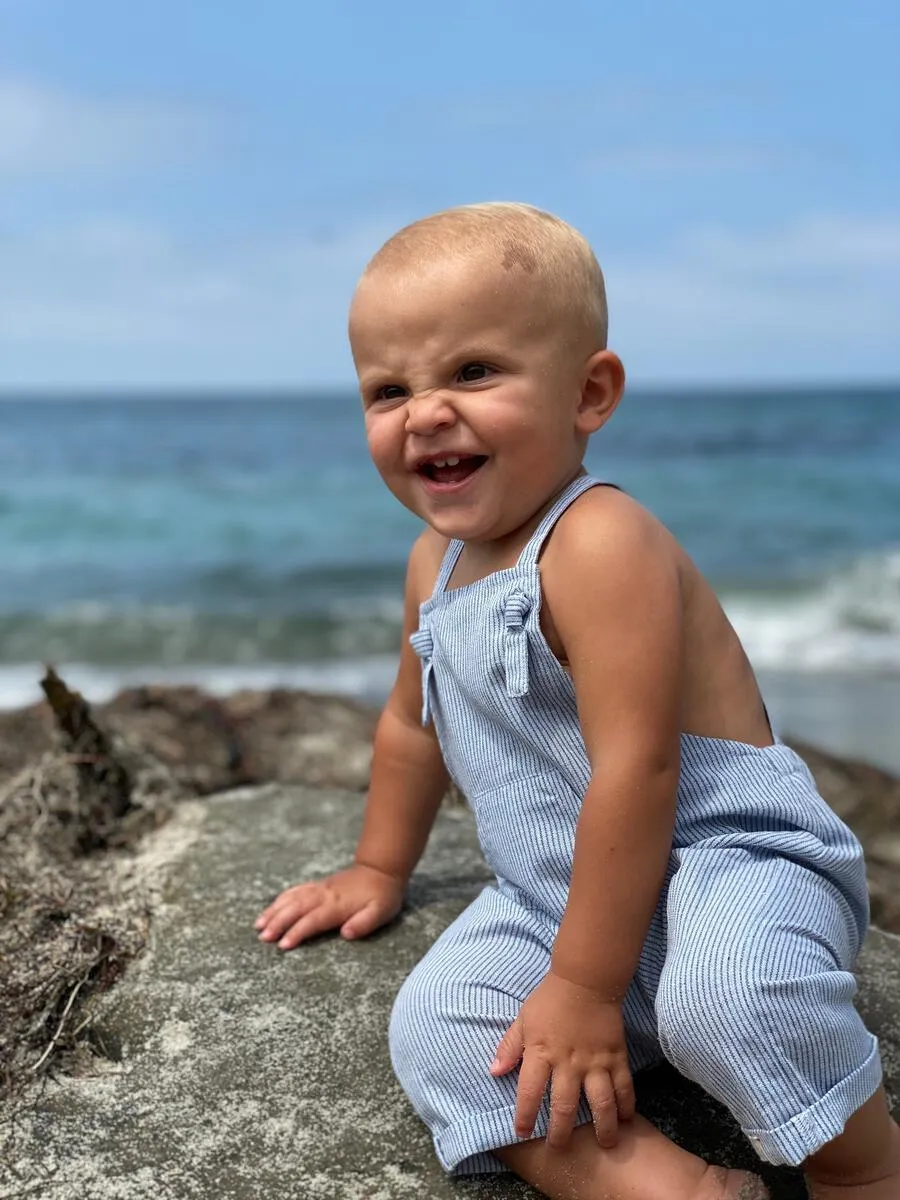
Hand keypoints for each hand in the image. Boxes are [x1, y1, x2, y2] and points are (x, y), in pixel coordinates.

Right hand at [254, 863, 404, 949]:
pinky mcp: (318, 886)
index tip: (283, 945)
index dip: (297, 932)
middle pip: (296, 909)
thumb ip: (364, 923)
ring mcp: (319, 889)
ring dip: (274, 911)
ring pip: (292, 899)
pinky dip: (281, 900)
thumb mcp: (381, 912)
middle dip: (277, 922)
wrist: (381, 869)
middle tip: (262, 937)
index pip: (312, 920)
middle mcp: (324, 896)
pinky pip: (295, 891)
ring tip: (258, 925)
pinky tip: (271, 908)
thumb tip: (346, 933)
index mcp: (338, 905)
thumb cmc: (382, 895)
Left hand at [489, 972, 634, 1149]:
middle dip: (562, 1132)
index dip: (524, 1116)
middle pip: (565, 1106)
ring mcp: (595, 1061)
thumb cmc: (550, 1000)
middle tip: (560, 1147)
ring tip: (604, 1144)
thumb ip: (509, 1047)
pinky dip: (627, 1105)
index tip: (521, 1132)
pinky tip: (627, 1120)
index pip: (529, 1092)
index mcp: (541, 1052)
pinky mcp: (616, 1056)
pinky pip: (624, 1086)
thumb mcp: (523, 1019)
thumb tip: (493, 1072)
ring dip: (603, 1126)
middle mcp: (568, 1062)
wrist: (585, 980)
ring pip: (601, 1102)